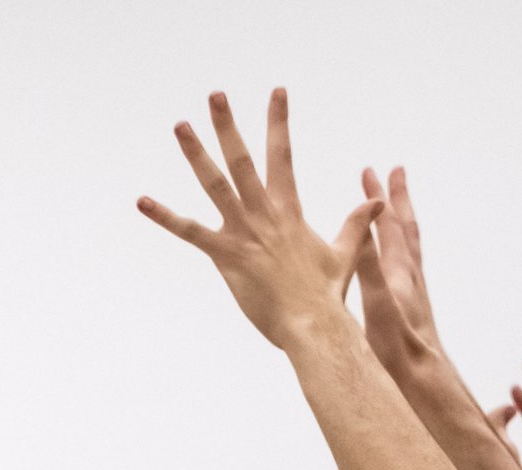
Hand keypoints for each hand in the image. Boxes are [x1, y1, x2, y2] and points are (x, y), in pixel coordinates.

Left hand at [138, 89, 385, 348]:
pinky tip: (142, 201)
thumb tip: (378, 201)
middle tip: (215, 95)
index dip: (278, 122)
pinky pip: (190, 232)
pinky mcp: (226, 256)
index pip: (283, 155)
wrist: (313, 324)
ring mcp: (243, 233)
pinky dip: (165, 217)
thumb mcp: (345, 253)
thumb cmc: (327, 295)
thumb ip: (357, 224)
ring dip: (196, 154)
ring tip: (181, 126)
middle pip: (243, 159)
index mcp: (289, 210)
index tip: (276, 92)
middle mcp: (264, 214)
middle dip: (229, 126)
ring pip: (215, 184)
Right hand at [354, 166, 450, 374]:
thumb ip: (370, 267)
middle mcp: (410, 277)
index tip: (371, 171)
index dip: (380, 198)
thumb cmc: (397, 349)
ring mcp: (414, 293)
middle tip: (394, 173)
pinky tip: (396, 262)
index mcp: (399, 272)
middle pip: (405, 229)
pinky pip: (407, 268)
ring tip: (396, 211)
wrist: (423, 380)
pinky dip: (400, 253)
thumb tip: (363, 228)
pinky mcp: (412, 309)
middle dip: (396, 201)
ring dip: (401, 224)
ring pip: (409, 247)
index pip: (388, 225)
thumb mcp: (378, 302)